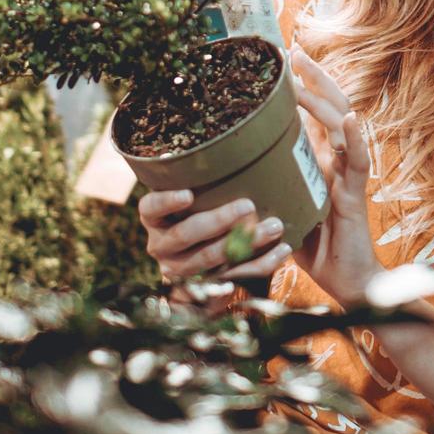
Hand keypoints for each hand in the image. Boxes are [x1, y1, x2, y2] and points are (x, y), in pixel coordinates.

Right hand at [137, 189, 292, 282]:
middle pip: (186, 234)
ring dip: (246, 242)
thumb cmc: (195, 211)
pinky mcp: (206, 286)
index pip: (151, 208)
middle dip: (218, 220)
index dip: (167, 202)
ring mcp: (182, 269)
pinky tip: (282, 250)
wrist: (194, 264)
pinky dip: (262, 263)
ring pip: (212, 258)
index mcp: (154, 219)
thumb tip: (200, 146)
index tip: (188, 194)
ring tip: (274, 225)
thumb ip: (191, 177)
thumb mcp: (187, 196)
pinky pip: (236, 276)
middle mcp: (161, 246)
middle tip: (248, 205)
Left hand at [288, 44, 382, 307]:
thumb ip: (265, 182)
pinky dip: (353, 139)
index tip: (287, 58)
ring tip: (306, 76)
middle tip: (294, 52)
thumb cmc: (310, 246)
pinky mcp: (357, 195)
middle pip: (331, 107)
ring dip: (325, 98)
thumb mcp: (280, 205)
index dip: (305, 84)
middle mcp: (336, 161)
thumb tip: (226, 164)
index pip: (315, 113)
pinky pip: (358, 162)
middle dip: (315, 78)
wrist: (343, 282)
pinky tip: (347, 119)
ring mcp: (348, 175)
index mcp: (320, 161)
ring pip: (344, 125)